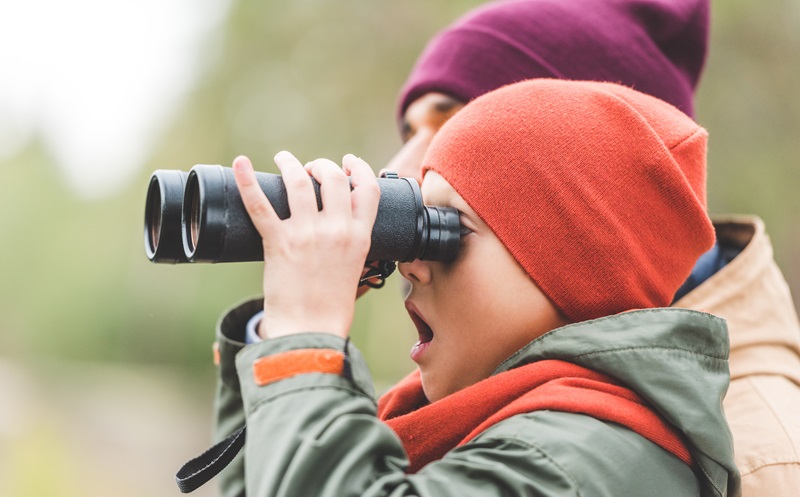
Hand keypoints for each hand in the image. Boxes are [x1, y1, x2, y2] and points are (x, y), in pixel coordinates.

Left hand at [232, 152, 379, 339]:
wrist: (310, 330)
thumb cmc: (331, 308)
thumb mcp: (355, 271)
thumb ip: (353, 248)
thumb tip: (345, 234)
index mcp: (360, 237)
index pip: (368, 189)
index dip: (359, 169)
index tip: (348, 162)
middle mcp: (337, 230)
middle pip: (333, 178)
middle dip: (322, 166)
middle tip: (310, 168)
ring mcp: (307, 234)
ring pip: (299, 182)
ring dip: (291, 164)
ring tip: (284, 159)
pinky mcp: (279, 243)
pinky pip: (260, 205)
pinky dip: (248, 181)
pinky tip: (241, 163)